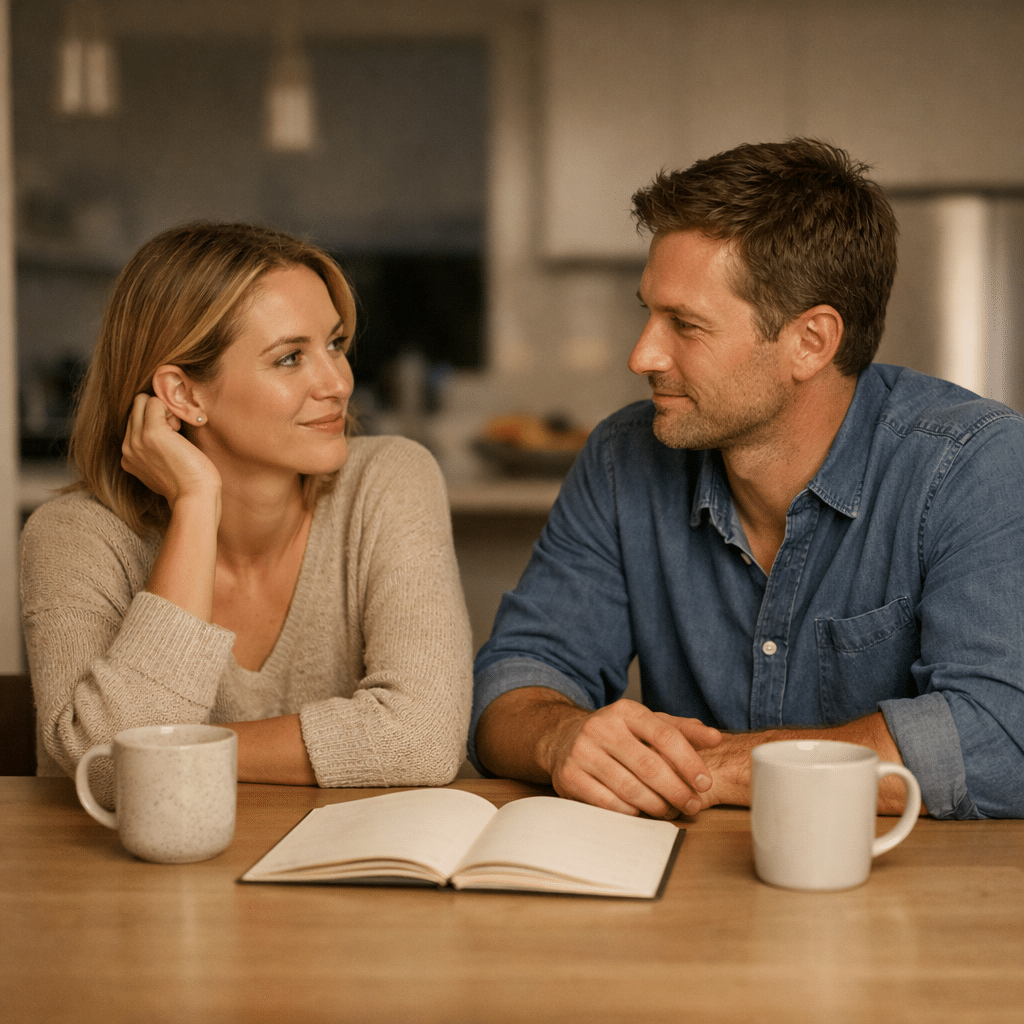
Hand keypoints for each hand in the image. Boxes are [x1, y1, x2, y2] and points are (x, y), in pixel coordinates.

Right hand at [121, 394, 220, 507]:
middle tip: (176, 431)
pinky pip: (155, 401)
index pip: (134, 421)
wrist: (194, 497)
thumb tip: (167, 430)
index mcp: (128, 457)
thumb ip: (155, 451)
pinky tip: (180, 428)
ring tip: (177, 431)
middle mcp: (128, 447)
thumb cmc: (189, 484)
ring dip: (163, 409)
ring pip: (142, 400)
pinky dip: (171, 409)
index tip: (172, 438)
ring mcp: (137, 439)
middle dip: (157, 412)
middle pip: (135, 407)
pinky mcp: (151, 432)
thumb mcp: (163, 468)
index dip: (155, 422)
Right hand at [540, 698, 721, 818]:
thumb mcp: (647, 723)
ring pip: (629, 788)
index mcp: (625, 711)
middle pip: (648, 765)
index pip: (665, 735)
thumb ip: (682, 730)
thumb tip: (715, 738)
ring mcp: (582, 752)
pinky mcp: (569, 776)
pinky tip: (641, 812)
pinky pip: (607, 803)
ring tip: (670, 811)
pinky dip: (629, 812)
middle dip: (677, 790)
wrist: (563, 737)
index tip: (705, 783)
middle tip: (692, 805)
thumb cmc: (616, 734)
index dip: (689, 762)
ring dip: (656, 805)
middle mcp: (601, 727)